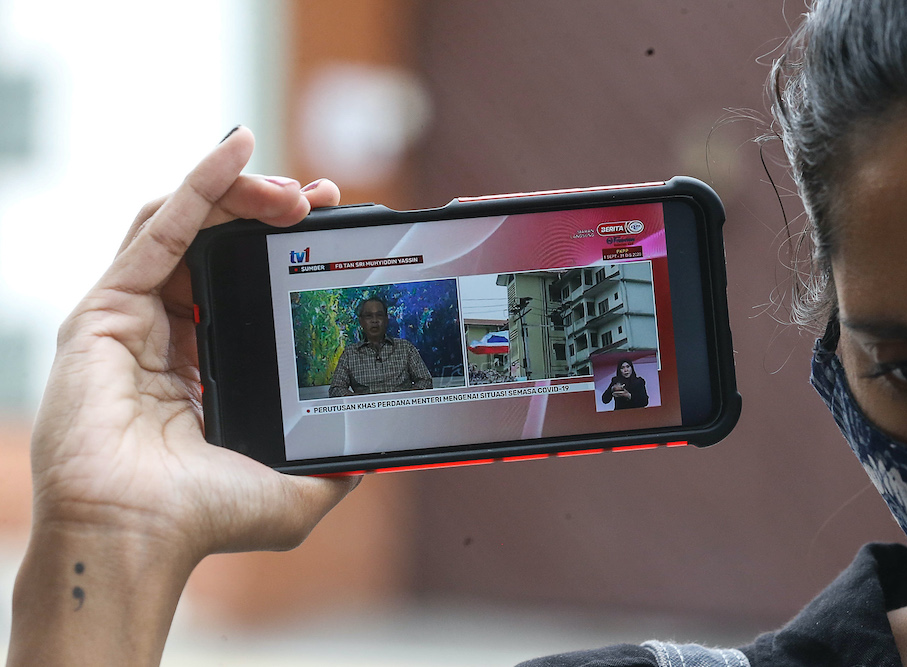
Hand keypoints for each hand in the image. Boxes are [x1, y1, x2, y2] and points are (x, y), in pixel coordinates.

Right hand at [9, 127, 354, 664]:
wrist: (137, 539)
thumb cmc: (202, 522)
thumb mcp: (294, 491)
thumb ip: (333, 466)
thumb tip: (371, 455)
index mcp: (205, 366)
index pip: (244, 282)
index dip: (285, 247)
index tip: (331, 226)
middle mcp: (167, 334)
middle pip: (219, 243)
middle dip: (271, 209)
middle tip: (322, 198)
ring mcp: (134, 317)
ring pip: (188, 224)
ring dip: (243, 191)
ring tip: (296, 191)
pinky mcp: (107, 308)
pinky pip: (157, 226)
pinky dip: (200, 181)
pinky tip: (237, 146)